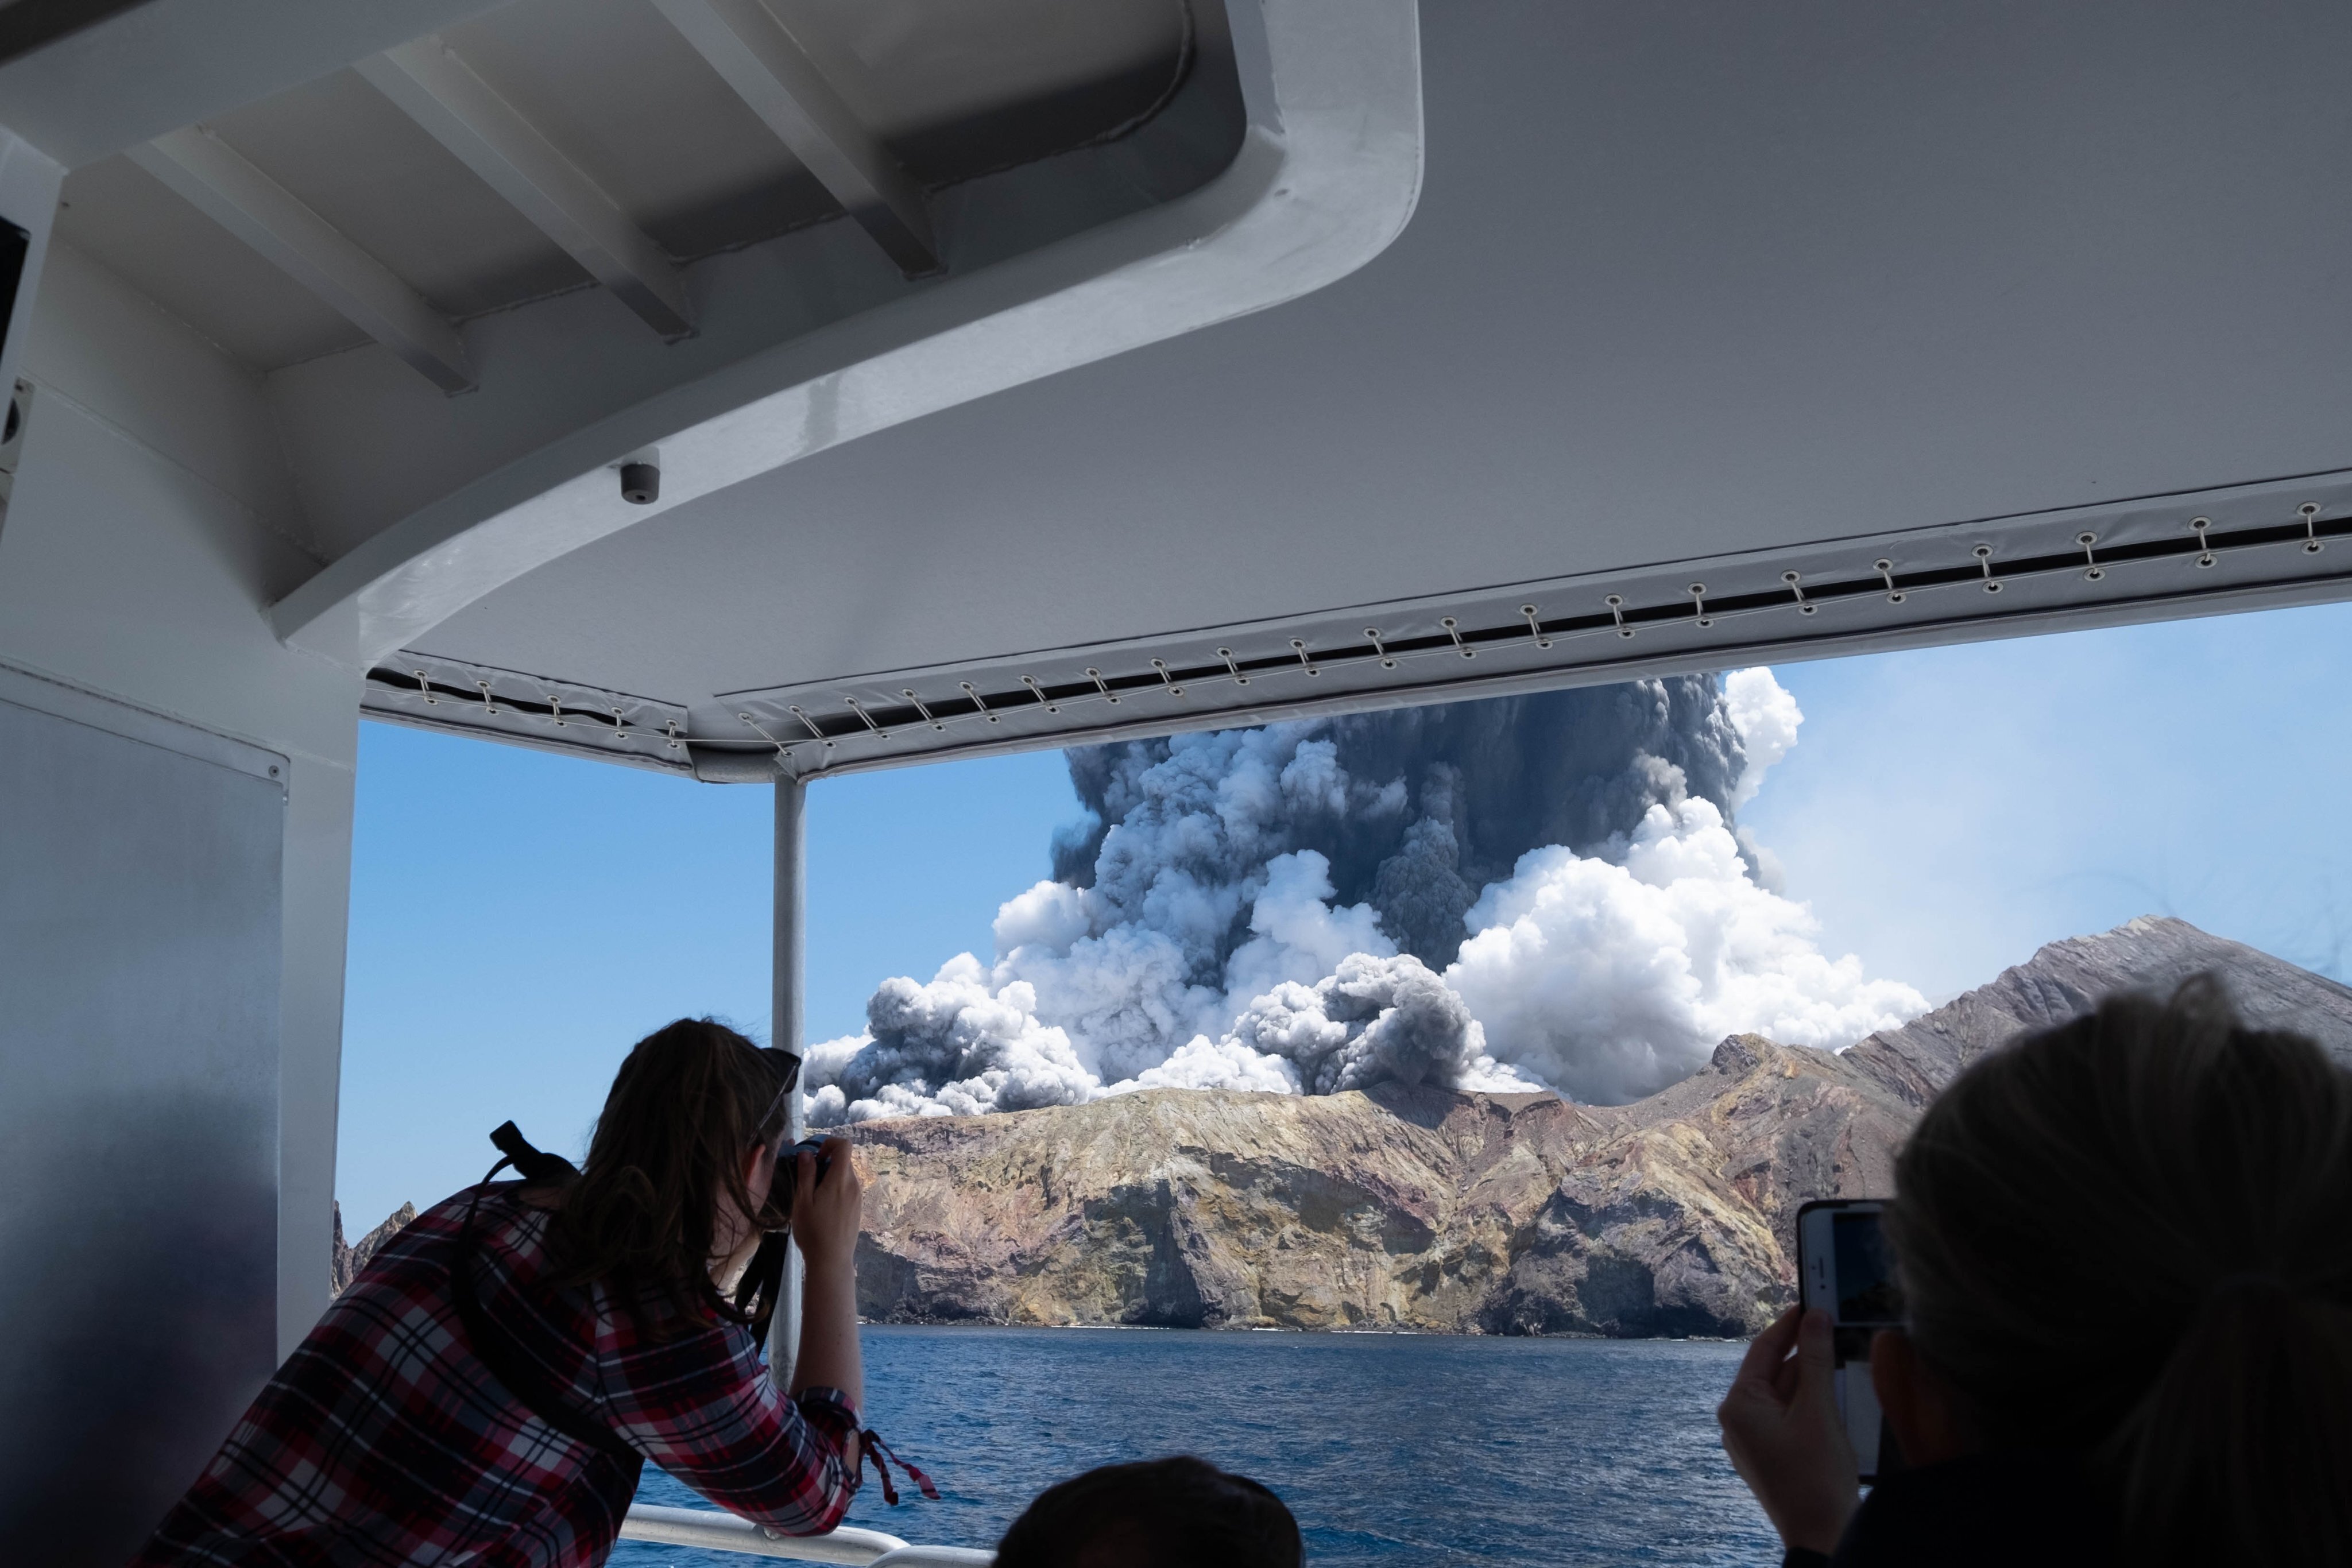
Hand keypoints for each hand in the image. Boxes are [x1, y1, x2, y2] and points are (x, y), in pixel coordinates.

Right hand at [789, 1137, 861, 1275]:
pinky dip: (835, 1189)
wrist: (831, 1260)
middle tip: (807, 1180)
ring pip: (845, 1176)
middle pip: (843, 1161)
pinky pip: (847, 1189)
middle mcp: (854, 1185)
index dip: (828, 1143)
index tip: (814, 1158)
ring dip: (829, 1177)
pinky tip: (823, 1209)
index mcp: (841, 1179)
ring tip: (813, 1198)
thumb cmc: (813, 1231)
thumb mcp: (802, 1201)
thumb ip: (806, 1174)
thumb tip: (807, 1153)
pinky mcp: (857, 1208)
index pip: (844, 1145)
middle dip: (825, 1163)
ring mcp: (858, 1197)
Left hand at [1717, 1306, 1858, 1553]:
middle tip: (1835, 1326)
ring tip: (1842, 1355)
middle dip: (1805, 1352)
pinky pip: (1788, 1417)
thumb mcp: (1819, 1410)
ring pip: (1784, 1395)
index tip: (1811, 1301)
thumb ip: (1817, 1360)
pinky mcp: (1771, 1456)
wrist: (1822, 1536)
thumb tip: (1815, 1317)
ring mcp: (1752, 1441)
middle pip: (1774, 1371)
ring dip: (1811, 1378)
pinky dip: (1810, 1403)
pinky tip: (1836, 1394)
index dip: (1789, 1324)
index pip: (1763, 1349)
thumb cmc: (1817, 1476)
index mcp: (1739, 1405)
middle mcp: (1737, 1421)